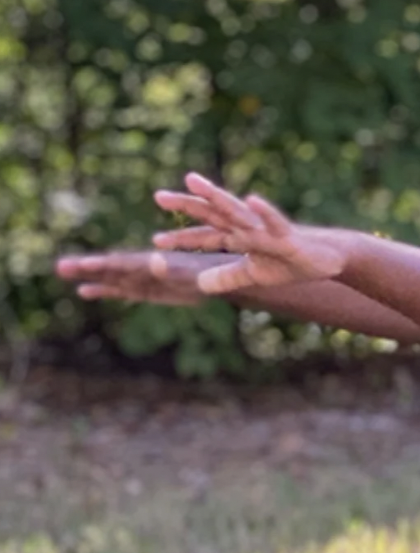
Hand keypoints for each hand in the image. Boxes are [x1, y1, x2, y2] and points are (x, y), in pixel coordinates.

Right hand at [55, 247, 221, 305]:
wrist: (225, 277)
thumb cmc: (213, 274)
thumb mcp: (195, 273)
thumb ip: (174, 269)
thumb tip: (153, 261)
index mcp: (157, 262)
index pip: (125, 263)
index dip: (104, 264)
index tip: (82, 264)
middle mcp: (148, 267)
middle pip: (113, 268)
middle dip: (88, 268)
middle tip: (60, 267)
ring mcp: (147, 279)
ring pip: (113, 278)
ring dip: (90, 277)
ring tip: (62, 272)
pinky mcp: (151, 290)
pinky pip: (124, 290)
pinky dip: (104, 290)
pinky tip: (84, 291)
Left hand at [151, 173, 346, 291]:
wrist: (325, 258)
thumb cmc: (288, 262)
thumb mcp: (253, 274)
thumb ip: (226, 276)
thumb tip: (199, 284)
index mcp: (238, 236)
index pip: (204, 235)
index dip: (181, 238)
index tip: (156, 241)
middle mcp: (247, 227)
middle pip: (212, 213)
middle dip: (187, 205)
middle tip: (158, 196)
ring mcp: (265, 228)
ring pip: (235, 210)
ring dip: (215, 195)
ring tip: (193, 181)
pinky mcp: (287, 235)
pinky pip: (274, 222)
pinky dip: (264, 211)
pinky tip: (252, 199)